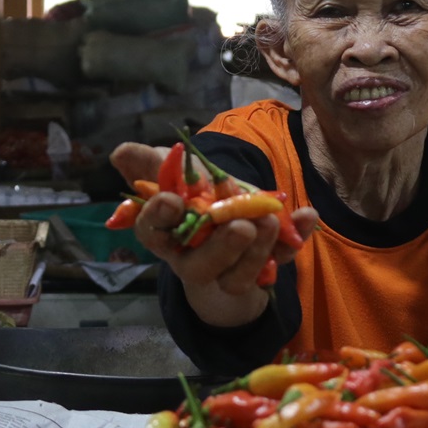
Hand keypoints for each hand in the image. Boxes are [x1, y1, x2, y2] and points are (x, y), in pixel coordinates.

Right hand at [110, 142, 318, 328]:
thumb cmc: (191, 196)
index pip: (154, 232)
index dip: (160, 217)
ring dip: (259, 249)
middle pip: (201, 264)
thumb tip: (119, 152)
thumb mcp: (171, 174)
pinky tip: (307, 216)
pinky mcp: (261, 270)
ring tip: (272, 218)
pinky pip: (280, 262)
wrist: (223, 222)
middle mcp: (192, 259)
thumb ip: (149, 164)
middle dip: (222, 247)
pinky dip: (295, 241)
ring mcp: (228, 271)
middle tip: (242, 226)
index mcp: (165, 234)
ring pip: (239, 275)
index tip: (173, 200)